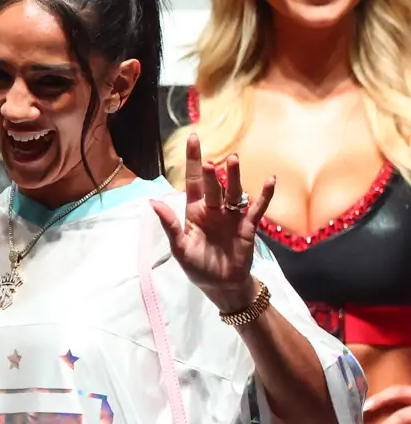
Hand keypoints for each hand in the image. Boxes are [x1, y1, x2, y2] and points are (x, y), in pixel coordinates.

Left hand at [158, 137, 271, 312]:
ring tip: (233, 160)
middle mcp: (214, 209)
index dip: (192, 160)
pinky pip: (256, 208)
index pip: (192, 181)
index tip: (194, 138)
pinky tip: (269, 181)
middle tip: (209, 161)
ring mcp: (232, 216)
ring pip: (233, 192)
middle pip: (212, 185)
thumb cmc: (197, 266)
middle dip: (210, 172)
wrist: (220, 284)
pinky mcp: (248, 226)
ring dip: (233, 177)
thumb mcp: (179, 247)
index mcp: (195, 211)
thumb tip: (153, 202)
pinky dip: (263, 195)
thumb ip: (170, 225)